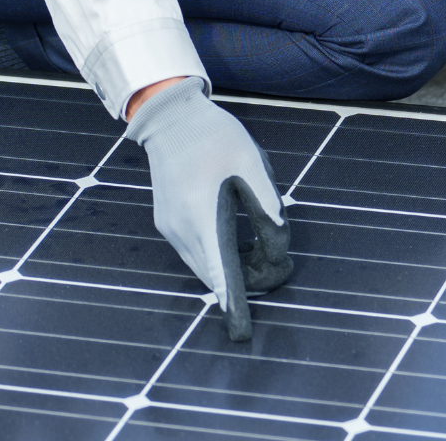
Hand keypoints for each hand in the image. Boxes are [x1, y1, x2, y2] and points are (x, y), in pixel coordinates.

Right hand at [124, 78, 291, 340]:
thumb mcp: (251, 163)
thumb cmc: (216, 136)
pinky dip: (215, 256)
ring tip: (261, 253)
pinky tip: (234, 242)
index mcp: (202, 214)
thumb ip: (267, 206)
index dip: (234, 302)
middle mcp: (180, 229)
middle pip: (212, 275)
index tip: (243, 330)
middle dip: (243, 281)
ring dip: (229, 269)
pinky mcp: (166, 222)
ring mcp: (169, 227)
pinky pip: (193, 252)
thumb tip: (278, 247)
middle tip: (277, 265)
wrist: (171, 116)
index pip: (219, 272)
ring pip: (202, 266)